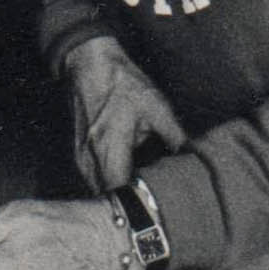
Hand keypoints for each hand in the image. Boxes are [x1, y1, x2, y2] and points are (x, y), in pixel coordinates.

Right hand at [65, 35, 185, 191]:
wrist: (88, 64)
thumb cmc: (119, 82)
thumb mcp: (154, 105)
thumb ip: (173, 134)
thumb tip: (190, 155)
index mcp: (109, 147)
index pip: (120, 192)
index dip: (137, 203)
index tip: (154, 205)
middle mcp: (90, 158)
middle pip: (107, 197)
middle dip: (128, 202)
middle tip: (152, 202)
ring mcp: (80, 157)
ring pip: (98, 190)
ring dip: (116, 194)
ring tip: (140, 192)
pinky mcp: (78, 153)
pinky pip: (93, 178)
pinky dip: (108, 182)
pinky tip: (126, 176)